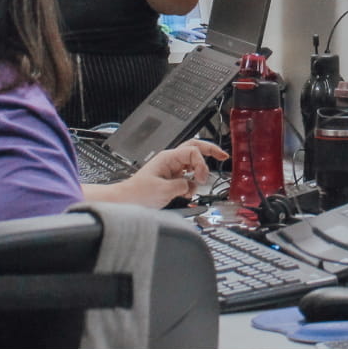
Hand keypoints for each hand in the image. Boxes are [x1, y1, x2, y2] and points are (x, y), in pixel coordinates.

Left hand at [84, 139, 227, 208]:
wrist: (125, 201)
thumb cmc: (138, 194)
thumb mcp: (163, 190)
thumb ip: (183, 186)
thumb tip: (192, 185)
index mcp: (168, 158)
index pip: (192, 152)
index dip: (201, 164)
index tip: (201, 179)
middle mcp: (170, 160)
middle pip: (194, 147)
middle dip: (209, 150)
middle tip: (222, 155)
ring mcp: (170, 168)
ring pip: (192, 162)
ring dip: (199, 170)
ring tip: (202, 181)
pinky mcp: (170, 178)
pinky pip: (186, 175)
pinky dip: (192, 182)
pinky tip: (191, 191)